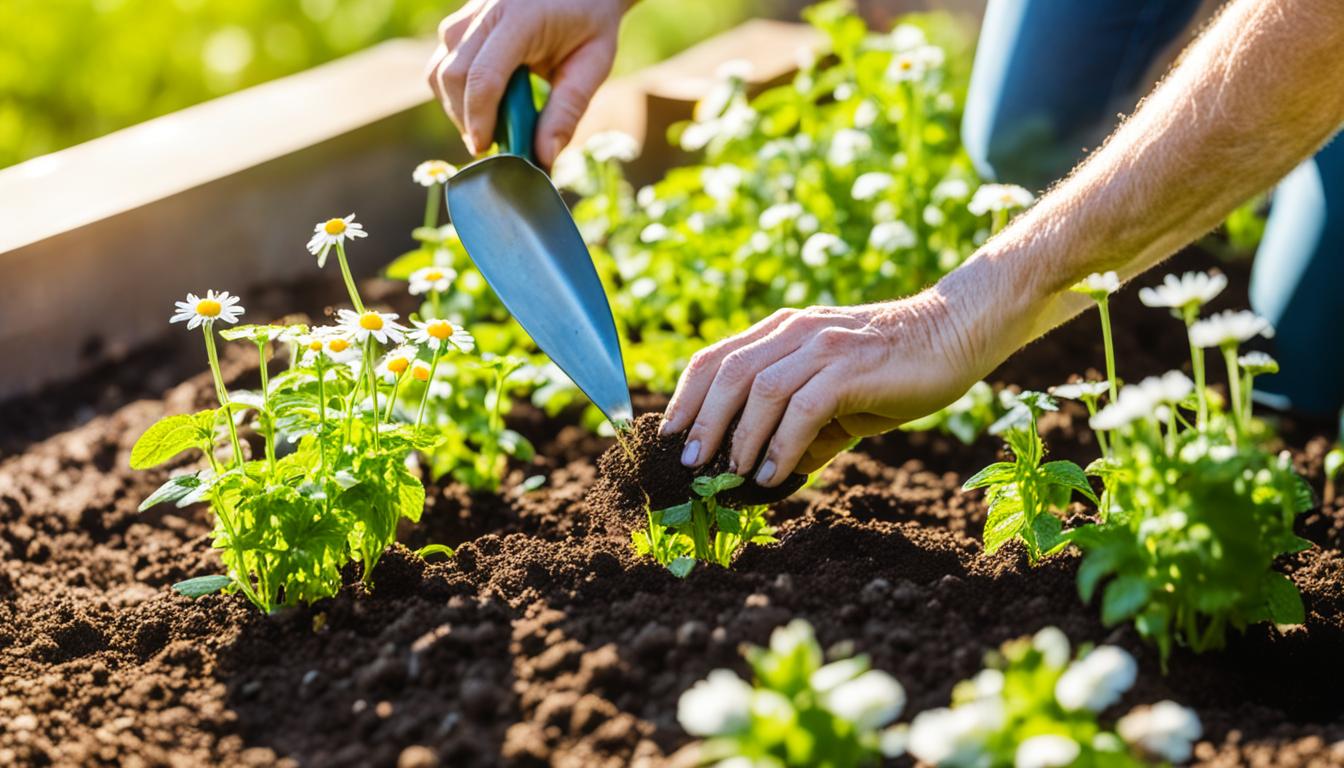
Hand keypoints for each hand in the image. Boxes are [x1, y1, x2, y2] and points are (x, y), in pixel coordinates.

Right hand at [425, 0, 629, 167]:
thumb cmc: (591, 21)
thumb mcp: (594, 64)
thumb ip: (568, 110)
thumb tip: (544, 159)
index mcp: (521, 18)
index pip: (483, 76)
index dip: (478, 119)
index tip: (485, 150)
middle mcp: (485, 11)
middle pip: (451, 75)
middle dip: (465, 119)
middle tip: (491, 145)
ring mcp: (468, 13)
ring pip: (438, 70)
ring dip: (457, 107)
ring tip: (490, 124)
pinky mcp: (461, 22)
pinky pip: (442, 63)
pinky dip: (456, 92)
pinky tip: (485, 103)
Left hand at [660, 294, 981, 486]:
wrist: (953, 334)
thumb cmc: (892, 369)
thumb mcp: (836, 395)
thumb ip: (800, 428)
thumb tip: (768, 473)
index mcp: (782, 331)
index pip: (715, 358)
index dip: (686, 397)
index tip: (669, 436)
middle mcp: (794, 331)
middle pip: (727, 374)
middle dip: (702, 423)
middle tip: (691, 464)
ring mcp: (822, 346)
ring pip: (759, 391)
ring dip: (738, 438)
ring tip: (730, 475)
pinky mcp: (850, 367)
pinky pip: (802, 409)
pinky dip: (782, 445)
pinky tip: (775, 474)